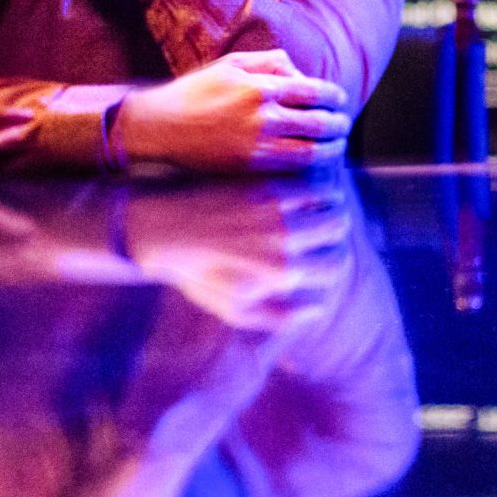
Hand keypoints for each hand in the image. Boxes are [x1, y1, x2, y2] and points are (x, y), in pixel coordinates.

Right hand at [115, 50, 351, 173]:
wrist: (160, 126)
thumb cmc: (195, 92)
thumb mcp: (231, 63)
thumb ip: (270, 62)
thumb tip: (300, 72)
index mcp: (260, 86)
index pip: (313, 91)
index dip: (333, 97)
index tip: (339, 100)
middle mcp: (262, 116)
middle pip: (318, 122)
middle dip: (338, 124)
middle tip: (344, 125)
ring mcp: (257, 144)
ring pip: (311, 150)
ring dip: (331, 149)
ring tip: (337, 146)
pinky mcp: (249, 167)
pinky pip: (291, 168)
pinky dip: (311, 166)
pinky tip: (317, 164)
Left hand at [125, 178, 353, 329]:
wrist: (158, 231)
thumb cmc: (195, 273)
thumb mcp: (233, 309)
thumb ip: (279, 316)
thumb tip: (318, 308)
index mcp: (282, 275)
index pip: (335, 265)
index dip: (334, 255)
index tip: (325, 246)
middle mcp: (286, 244)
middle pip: (338, 229)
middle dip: (334, 225)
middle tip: (323, 218)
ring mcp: (277, 212)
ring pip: (332, 202)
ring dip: (329, 199)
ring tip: (317, 198)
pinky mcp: (266, 185)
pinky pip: (310, 180)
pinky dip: (313, 181)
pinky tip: (300, 181)